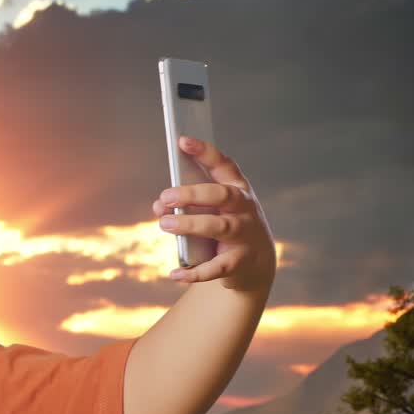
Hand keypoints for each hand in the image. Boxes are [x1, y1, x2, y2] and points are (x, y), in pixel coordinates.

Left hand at [152, 135, 276, 292]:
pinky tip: (174, 273)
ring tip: (165, 224)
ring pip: (219, 227)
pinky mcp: (240, 262)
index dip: (204, 152)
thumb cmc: (225, 227)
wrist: (254, 264)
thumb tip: (159, 206)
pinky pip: (216, 267)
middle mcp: (245, 209)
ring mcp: (245, 235)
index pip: (223, 165)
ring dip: (189, 225)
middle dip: (192, 194)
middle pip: (221, 195)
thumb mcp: (211, 211)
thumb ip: (185, 205)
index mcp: (237, 189)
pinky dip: (194, 272)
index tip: (182, 140)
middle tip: (165, 197)